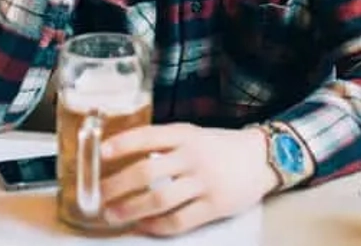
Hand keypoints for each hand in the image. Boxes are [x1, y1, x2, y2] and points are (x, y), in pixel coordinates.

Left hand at [98, 123, 277, 236]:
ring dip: (131, 208)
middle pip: (147, 171)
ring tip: (114, 214)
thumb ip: (165, 144)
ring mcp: (204, 182)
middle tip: (99, 195)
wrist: (261, 157)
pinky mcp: (214, 206)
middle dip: (118, 185)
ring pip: (160, 199)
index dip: (123, 144)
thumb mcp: (193, 134)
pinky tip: (144, 225)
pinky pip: (179, 220)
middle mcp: (192, 156)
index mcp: (185, 134)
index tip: (101, 153)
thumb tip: (125, 158)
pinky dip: (157, 225)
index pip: (148, 136)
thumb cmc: (219, 146)